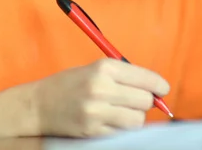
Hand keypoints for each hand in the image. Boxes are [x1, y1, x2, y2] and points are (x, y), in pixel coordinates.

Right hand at [33, 58, 169, 137]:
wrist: (39, 105)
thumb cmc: (72, 83)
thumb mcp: (96, 69)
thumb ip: (125, 76)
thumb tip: (155, 88)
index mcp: (104, 68)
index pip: (145, 78)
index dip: (159, 85)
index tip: (163, 89)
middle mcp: (101, 88)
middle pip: (145, 100)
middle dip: (146, 101)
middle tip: (137, 100)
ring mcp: (96, 111)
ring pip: (137, 119)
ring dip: (135, 117)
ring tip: (123, 111)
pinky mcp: (92, 130)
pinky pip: (122, 132)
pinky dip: (122, 128)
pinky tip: (111, 120)